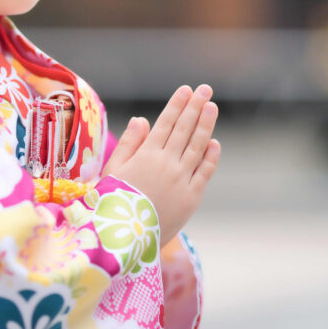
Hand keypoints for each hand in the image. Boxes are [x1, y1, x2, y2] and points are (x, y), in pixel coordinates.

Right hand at [102, 84, 220, 246]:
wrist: (125, 239)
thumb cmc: (113, 202)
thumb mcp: (114, 170)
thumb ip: (129, 143)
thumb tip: (143, 119)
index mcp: (146, 154)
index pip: (166, 122)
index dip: (177, 105)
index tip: (186, 90)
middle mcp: (167, 163)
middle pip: (185, 129)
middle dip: (195, 106)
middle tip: (205, 89)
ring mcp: (182, 179)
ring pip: (197, 146)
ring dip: (206, 125)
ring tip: (211, 107)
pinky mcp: (192, 197)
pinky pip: (204, 172)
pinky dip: (211, 156)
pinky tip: (214, 143)